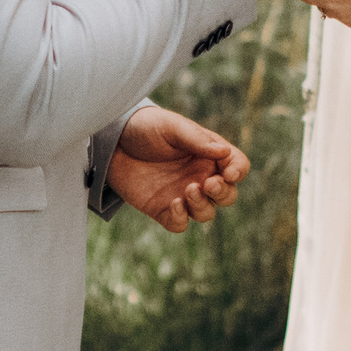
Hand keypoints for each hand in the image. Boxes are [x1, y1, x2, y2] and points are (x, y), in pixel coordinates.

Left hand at [108, 105, 250, 232]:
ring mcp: (182, 195)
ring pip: (206, 212)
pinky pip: (180, 224)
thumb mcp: (172, 127)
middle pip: (227, 194)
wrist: (113, 141)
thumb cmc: (146, 127)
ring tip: (189, 189)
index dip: (238, 171)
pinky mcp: (163, 209)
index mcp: (208, 154)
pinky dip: (181, 219)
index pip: (237, 166)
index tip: (229, 173)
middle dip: (223, 192)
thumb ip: (197, 140)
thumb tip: (224, 152)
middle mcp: (200, 176)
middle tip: (208, 184)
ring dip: (203, 206)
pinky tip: (174, 204)